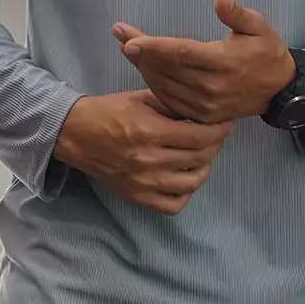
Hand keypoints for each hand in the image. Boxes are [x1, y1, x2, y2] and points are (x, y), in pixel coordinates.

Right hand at [53, 90, 234, 215]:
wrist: (76, 134)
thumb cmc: (110, 111)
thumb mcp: (142, 98)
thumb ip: (172, 106)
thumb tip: (203, 112)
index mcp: (151, 131)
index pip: (198, 136)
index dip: (219, 130)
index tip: (228, 124)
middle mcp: (149, 160)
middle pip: (199, 158)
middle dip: (215, 145)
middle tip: (217, 136)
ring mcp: (143, 182)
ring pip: (191, 183)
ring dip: (204, 169)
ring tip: (202, 158)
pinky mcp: (137, 196)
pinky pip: (172, 205)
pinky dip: (185, 194)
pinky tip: (184, 178)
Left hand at [111, 0, 296, 124]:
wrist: (280, 91)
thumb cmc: (267, 53)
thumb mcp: (260, 27)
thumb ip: (238, 13)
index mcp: (224, 62)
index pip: (182, 53)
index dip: (154, 47)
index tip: (129, 39)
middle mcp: (212, 87)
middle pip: (167, 69)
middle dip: (140, 52)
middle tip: (119, 34)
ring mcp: (206, 105)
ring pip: (165, 86)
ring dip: (143, 67)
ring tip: (127, 47)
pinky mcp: (202, 116)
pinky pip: (171, 101)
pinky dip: (154, 85)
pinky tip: (145, 69)